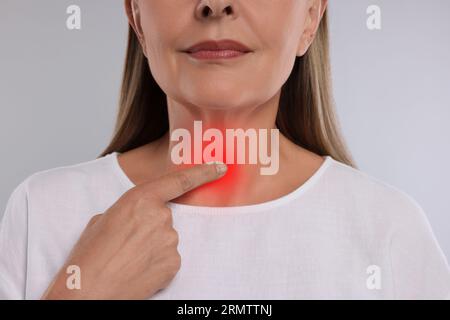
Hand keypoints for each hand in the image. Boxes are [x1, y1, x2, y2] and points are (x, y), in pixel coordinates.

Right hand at [41, 161, 226, 298]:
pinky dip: (157, 263)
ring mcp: (170, 240)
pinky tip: (139, 269)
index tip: (220, 167)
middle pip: (164, 216)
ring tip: (129, 258)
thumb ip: (130, 210)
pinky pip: (169, 257)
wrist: (88, 290)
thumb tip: (138, 217)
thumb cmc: (89, 255)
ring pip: (166, 239)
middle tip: (128, 243)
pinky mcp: (174, 262)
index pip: (179, 181)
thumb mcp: (103, 219)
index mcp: (140, 199)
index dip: (203, 172)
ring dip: (152, 246)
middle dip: (149, 227)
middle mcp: (161, 216)